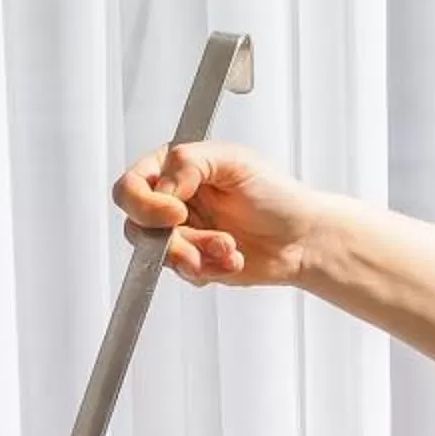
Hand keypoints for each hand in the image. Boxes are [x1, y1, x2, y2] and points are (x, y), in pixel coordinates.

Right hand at [114, 141, 325, 287]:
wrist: (303, 238)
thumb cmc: (276, 194)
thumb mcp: (235, 161)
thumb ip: (188, 163)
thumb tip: (161, 188)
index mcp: (176, 169)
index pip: (132, 185)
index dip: (146, 203)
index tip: (177, 212)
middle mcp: (173, 200)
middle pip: (137, 225)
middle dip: (174, 239)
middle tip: (207, 239)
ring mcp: (182, 233)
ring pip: (159, 255)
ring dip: (197, 255)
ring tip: (229, 248)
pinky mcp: (194, 261)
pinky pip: (182, 274)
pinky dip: (209, 269)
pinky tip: (233, 258)